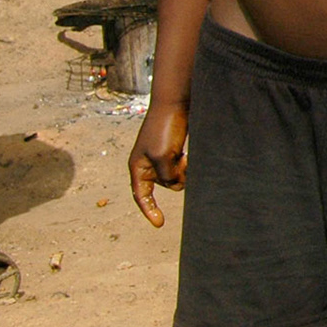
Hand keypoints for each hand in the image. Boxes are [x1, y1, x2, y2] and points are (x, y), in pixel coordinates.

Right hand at [130, 102, 188, 227]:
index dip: (149, 211)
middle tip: (180, 162)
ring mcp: (162, 157)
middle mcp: (148, 164)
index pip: (140, 195)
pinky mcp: (175, 150)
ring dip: (184, 170)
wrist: (176, 102)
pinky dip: (188, 164)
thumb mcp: (161, 157)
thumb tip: (177, 184)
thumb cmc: (164, 127)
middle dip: (176, 178)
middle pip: (165, 185)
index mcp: (137, 167)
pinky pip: (183, 167)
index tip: (159, 224)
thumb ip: (167, 176)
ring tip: (185, 155)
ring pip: (177, 176)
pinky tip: (188, 154)